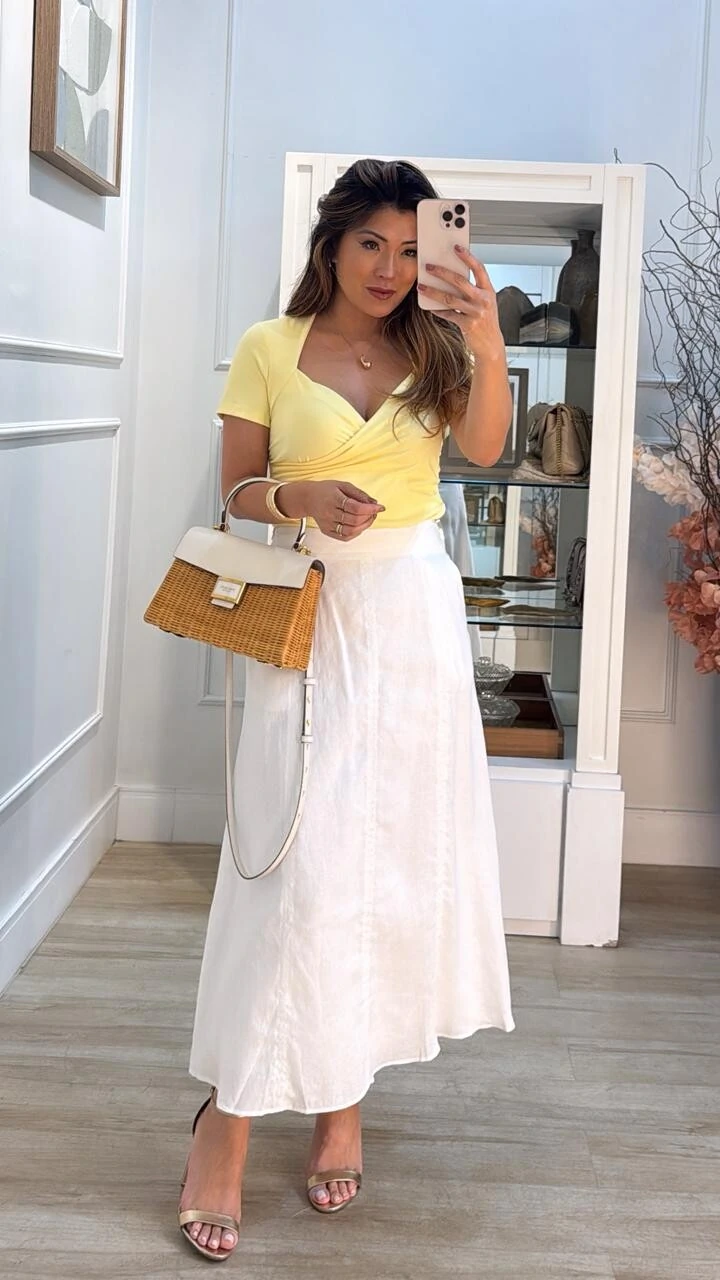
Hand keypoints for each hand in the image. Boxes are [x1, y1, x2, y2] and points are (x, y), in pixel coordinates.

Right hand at [303, 480, 384, 540]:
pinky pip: (344, 537)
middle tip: (374, 512)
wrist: (308, 498)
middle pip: (354, 520)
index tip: (380, 507)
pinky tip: (359, 526)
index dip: (370, 509)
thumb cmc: (325, 490)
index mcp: (333, 498)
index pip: (355, 508)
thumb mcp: (342, 485)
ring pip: (350, 531)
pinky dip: (356, 533)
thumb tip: (373, 502)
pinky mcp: (327, 531)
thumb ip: (359, 493)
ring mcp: (327, 524)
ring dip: (364, 526)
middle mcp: (329, 513)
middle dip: (369, 517)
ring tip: (369, 519)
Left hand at [417, 247, 504, 361]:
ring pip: (450, 298)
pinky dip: (437, 310)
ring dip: (433, 292)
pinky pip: (448, 314)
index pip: (479, 268)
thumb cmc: (486, 321)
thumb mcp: (485, 302)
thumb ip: (473, 290)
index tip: (456, 247)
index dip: (468, 257)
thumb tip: (452, 277)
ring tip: (421, 287)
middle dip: (442, 272)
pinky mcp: (467, 325)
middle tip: (429, 267)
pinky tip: (429, 306)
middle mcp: (483, 300)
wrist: (491, 345)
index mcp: (489, 291)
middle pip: (460, 281)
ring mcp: (476, 313)